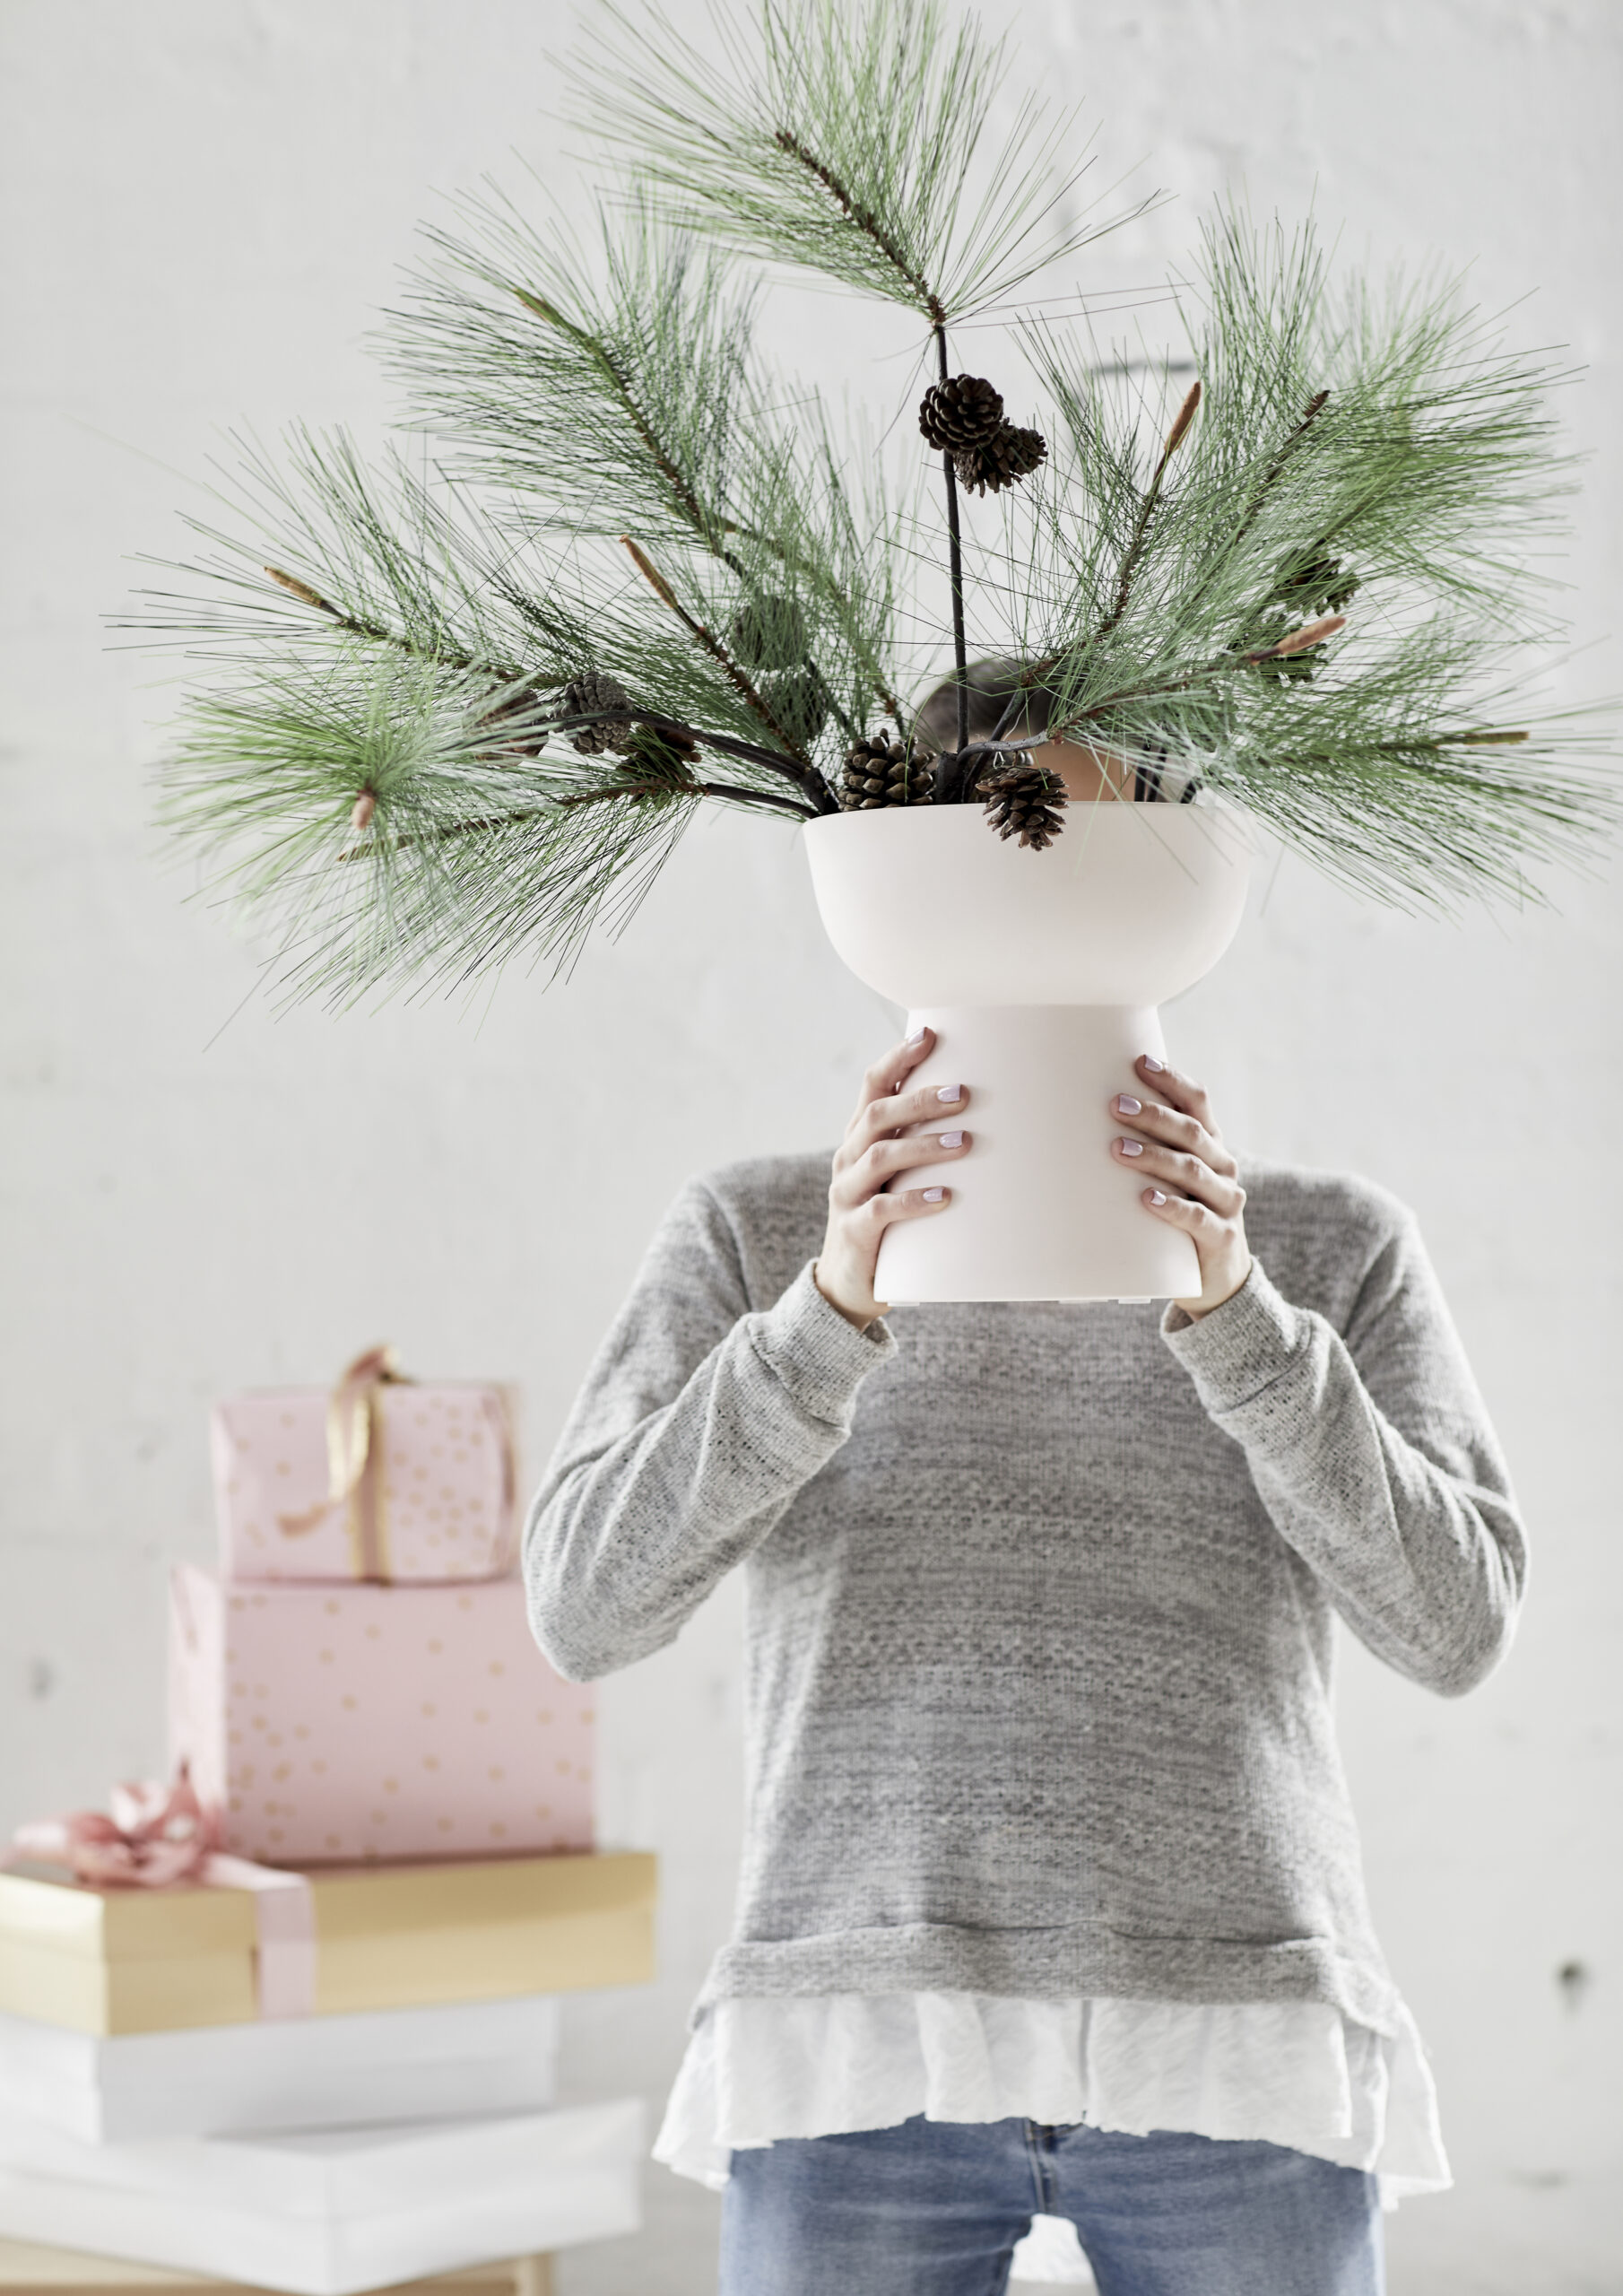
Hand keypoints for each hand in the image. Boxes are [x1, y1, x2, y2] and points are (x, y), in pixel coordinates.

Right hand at [814, 1027, 969, 1328]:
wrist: (848, 1284)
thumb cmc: (889, 1220)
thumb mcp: (900, 1176)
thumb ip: (923, 1144)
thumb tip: (991, 1112)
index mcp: (859, 1138)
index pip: (872, 1085)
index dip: (898, 1058)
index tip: (929, 1035)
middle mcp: (848, 1159)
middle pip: (878, 1114)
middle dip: (920, 1099)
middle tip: (964, 1093)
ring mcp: (847, 1194)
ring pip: (880, 1156)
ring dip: (924, 1145)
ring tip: (965, 1143)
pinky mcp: (855, 1231)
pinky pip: (882, 1211)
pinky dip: (914, 1201)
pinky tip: (945, 1198)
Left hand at [1109, 1056, 1250, 1317]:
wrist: (1218, 1277)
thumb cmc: (1180, 1214)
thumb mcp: (1170, 1178)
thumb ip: (1146, 1149)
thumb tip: (1084, 1116)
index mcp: (1211, 1146)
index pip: (1197, 1103)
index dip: (1172, 1080)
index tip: (1140, 1062)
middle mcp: (1224, 1167)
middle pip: (1191, 1133)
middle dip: (1153, 1115)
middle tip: (1115, 1104)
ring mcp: (1226, 1202)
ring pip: (1192, 1171)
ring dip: (1154, 1157)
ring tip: (1117, 1149)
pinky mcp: (1222, 1237)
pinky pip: (1197, 1218)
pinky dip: (1172, 1206)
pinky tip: (1146, 1198)